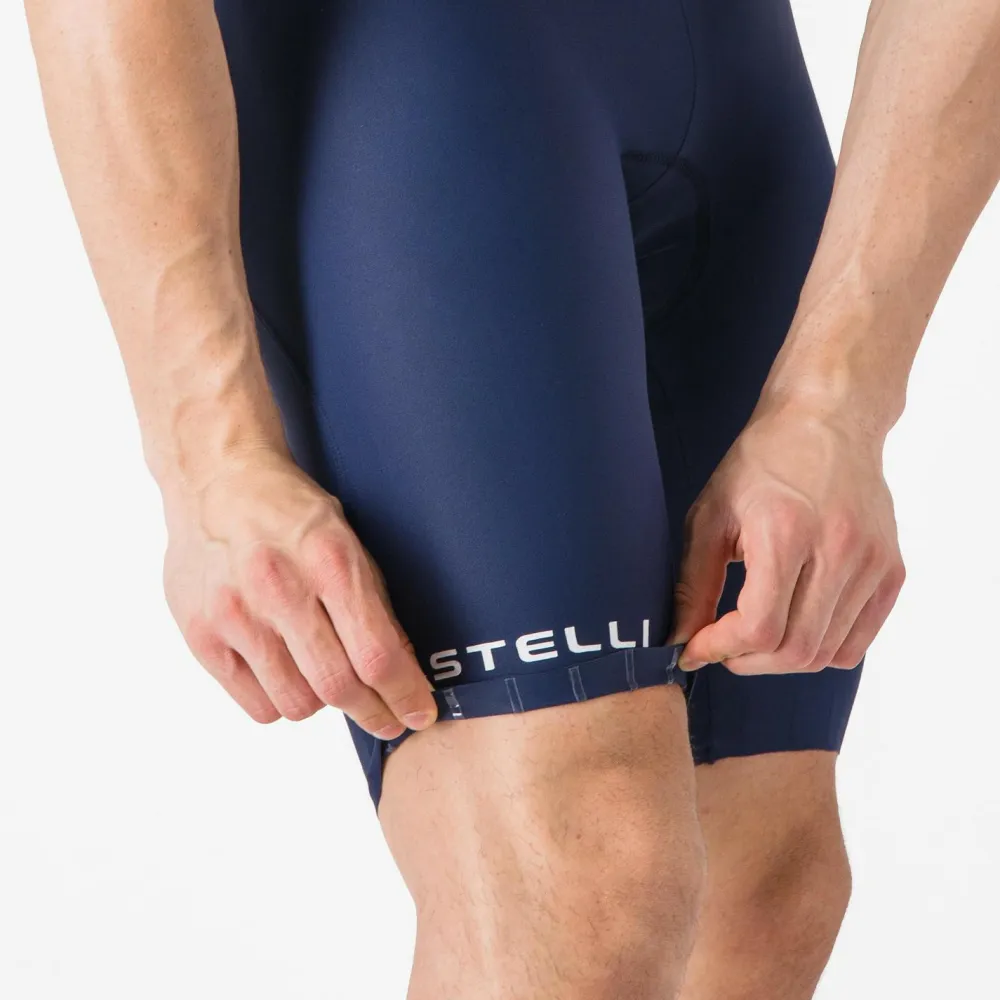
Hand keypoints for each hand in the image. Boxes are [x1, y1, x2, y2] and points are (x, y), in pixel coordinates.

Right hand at [161, 447, 436, 735]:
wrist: (217, 480)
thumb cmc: (291, 512)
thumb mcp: (347, 541)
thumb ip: (373, 604)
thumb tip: (403, 670)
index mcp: (327, 560)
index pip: (376, 653)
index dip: (405, 693)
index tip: (420, 712)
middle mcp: (278, 588)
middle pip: (338, 686)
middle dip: (375, 713)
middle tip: (389, 720)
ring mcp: (234, 614)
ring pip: (297, 703)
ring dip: (325, 705)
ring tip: (331, 683)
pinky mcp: (201, 635)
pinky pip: (256, 704)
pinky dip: (282, 702)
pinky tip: (289, 676)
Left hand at [670, 398, 905, 673]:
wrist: (829, 419)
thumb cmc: (763, 462)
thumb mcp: (711, 514)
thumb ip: (694, 583)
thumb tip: (682, 640)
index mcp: (786, 532)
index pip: (760, 627)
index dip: (721, 649)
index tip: (696, 648)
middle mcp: (838, 550)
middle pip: (795, 649)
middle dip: (747, 662)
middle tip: (722, 648)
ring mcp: (872, 563)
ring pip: (826, 654)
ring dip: (781, 660)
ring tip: (753, 638)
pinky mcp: (891, 571)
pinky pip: (857, 643)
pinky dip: (820, 651)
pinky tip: (793, 628)